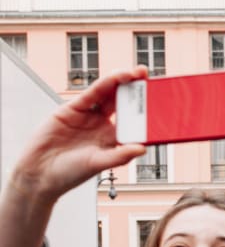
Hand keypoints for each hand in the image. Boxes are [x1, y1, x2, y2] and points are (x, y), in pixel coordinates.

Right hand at [10, 67, 147, 206]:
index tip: (163, 104)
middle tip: (152, 79)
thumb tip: (142, 148)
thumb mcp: (98, 164)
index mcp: (114, 140)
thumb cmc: (70, 173)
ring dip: (123, 83)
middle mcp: (104, 126)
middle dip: (138, 92)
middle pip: (125, 105)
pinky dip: (105, 85)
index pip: (135, 123)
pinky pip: (92, 94)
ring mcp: (89, 116)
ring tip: (138, 74)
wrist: (39, 173)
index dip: (147, 113)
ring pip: (109, 95)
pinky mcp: (73, 109)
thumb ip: (119, 155)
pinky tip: (117, 78)